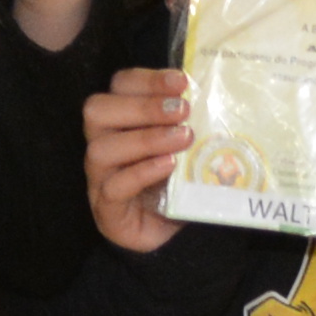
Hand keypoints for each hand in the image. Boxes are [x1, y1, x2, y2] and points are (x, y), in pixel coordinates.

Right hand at [86, 65, 193, 255]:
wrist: (168, 237)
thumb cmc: (174, 183)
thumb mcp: (184, 147)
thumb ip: (189, 123)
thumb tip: (218, 96)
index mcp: (118, 121)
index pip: (118, 86)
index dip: (147, 79)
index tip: (182, 81)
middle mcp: (102, 144)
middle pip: (97, 111)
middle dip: (142, 106)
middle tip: (182, 110)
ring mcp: (99, 178)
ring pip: (101, 149)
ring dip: (145, 139)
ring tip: (182, 138)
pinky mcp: (106, 210)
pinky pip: (114, 187)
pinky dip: (142, 172)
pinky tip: (168, 166)